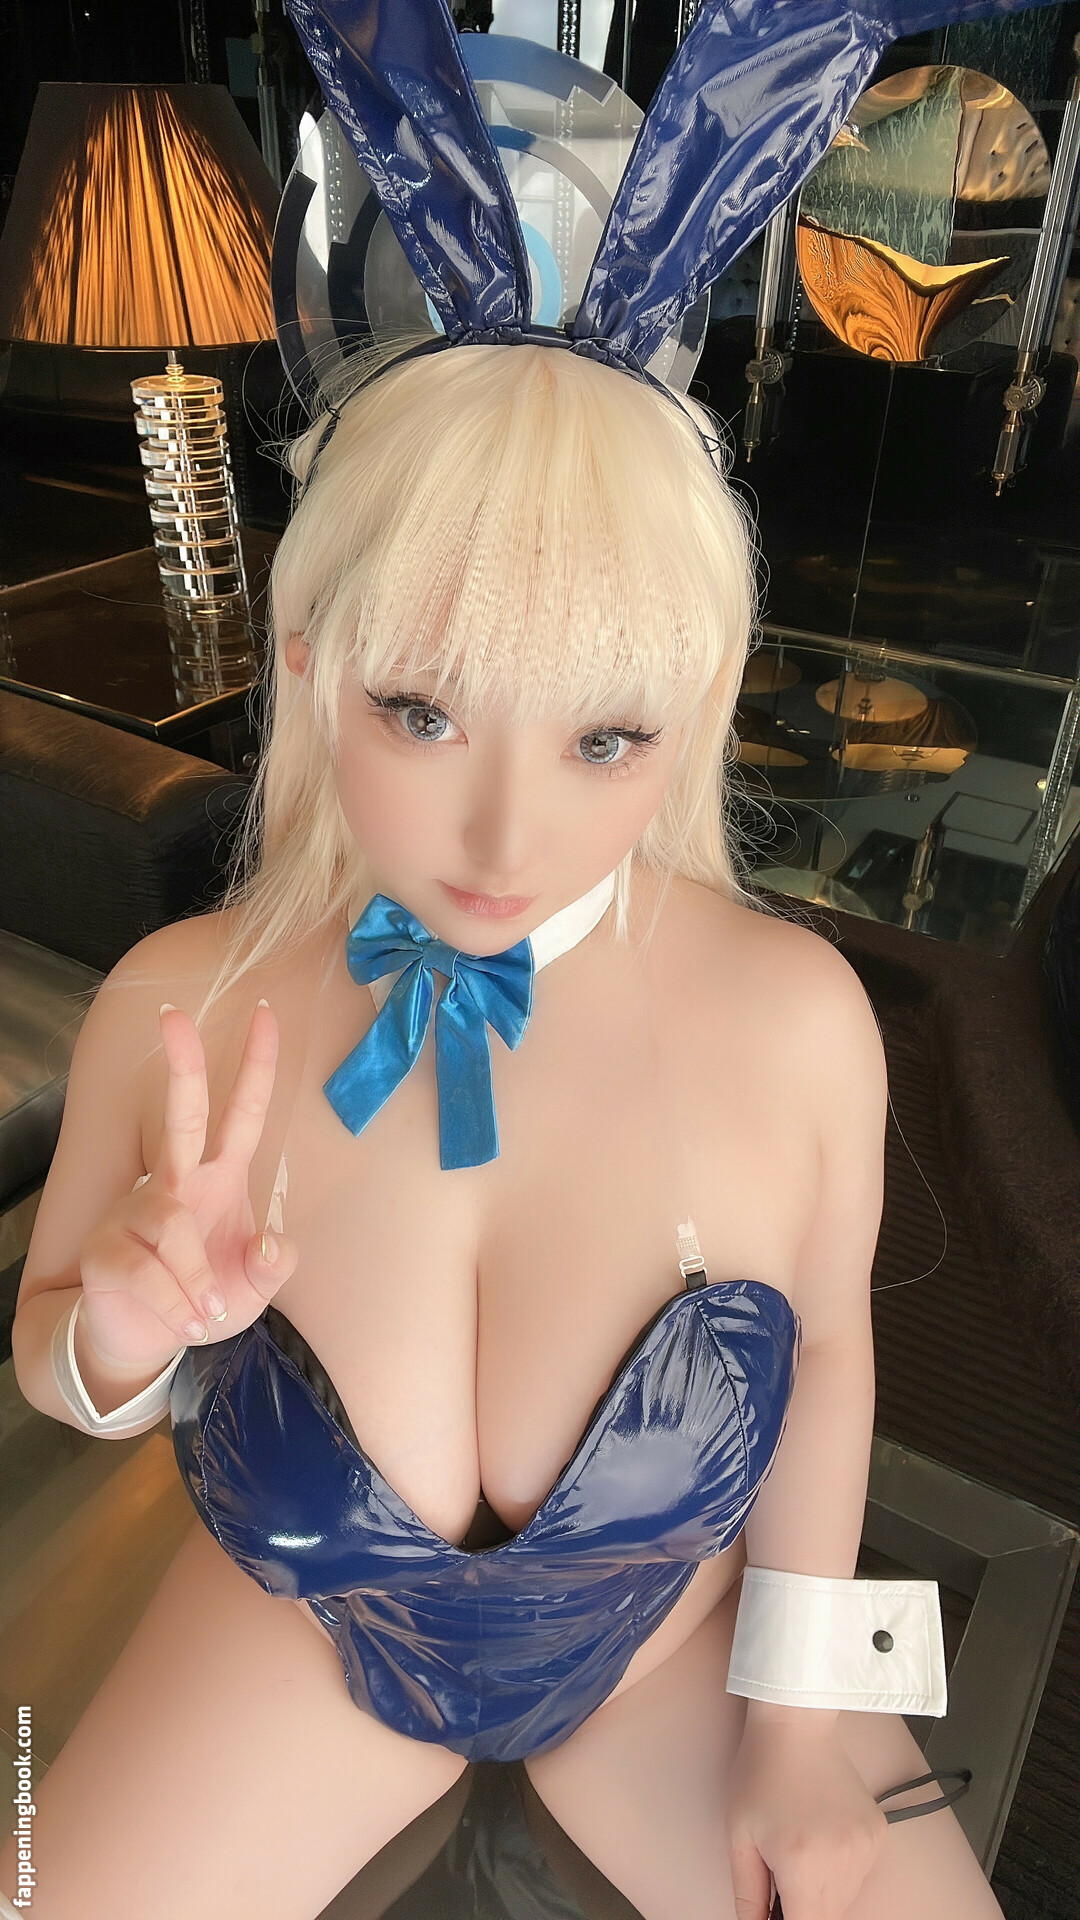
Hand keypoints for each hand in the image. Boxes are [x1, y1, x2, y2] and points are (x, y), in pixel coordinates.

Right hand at [78, 1001, 297, 1371]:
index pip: (243, 1113)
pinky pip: (147, 1271)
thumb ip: (275, 1266)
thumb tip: (275, 1242)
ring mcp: (137, 1211)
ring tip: (207, 1312)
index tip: (267, 1013)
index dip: (257, 1067)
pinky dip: (175, 1304)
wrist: (147, 1340)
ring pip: (173, 1224)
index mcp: (220, 1179)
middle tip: (174, 1015)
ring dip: (195, 1277)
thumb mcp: (254, 1287)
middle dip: (183, 1065)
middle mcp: (178, 1183)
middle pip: (182, 1115)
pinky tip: (185, 1323)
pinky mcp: (106, 1248)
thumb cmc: (205, 1299)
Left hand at [726, 1713, 886, 1919]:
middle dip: (803, 1908)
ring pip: (845, 1900)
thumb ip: (748, 1895)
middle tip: (782, 1878)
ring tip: (800, 1852)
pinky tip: (820, 1839)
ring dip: (823, 1894)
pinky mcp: (877, 1835)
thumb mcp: (739, 1837)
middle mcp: (841, 1861)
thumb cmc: (761, 1772)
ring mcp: (865, 1848)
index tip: (777, 1913)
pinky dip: (840, 1871)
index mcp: (802, 1865)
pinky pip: (860, 1875)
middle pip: (828, 1918)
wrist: (796, 1723)